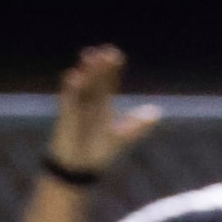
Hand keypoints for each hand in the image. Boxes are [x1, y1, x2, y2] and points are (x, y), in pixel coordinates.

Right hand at [48, 45, 161, 173]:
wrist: (79, 170)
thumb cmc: (98, 153)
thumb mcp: (121, 137)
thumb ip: (137, 125)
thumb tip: (156, 112)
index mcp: (103, 103)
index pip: (108, 81)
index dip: (112, 68)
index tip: (116, 56)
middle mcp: (89, 101)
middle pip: (95, 78)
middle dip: (99, 65)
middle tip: (104, 51)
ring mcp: (76, 107)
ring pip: (81, 84)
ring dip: (85, 71)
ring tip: (90, 57)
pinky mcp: (65, 116)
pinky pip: (67, 99)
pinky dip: (70, 89)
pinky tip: (74, 78)